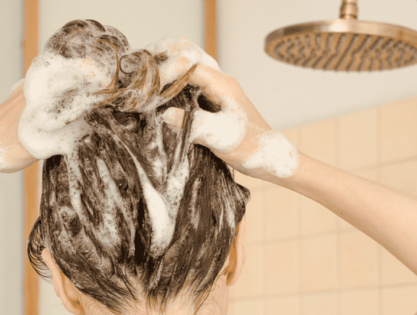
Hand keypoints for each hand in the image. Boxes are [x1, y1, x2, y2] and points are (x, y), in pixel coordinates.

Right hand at [161, 64, 299, 181]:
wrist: (269, 157)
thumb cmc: (250, 146)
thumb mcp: (220, 136)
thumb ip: (193, 124)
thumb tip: (165, 115)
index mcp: (223, 85)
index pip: (190, 65)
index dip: (167, 69)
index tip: (149, 80)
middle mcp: (221, 82)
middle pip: (192, 56)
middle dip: (169, 56)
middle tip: (147, 62)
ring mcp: (220, 91)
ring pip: (194, 67)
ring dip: (174, 65)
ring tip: (152, 71)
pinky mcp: (218, 102)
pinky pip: (196, 82)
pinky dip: (180, 80)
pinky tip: (167, 89)